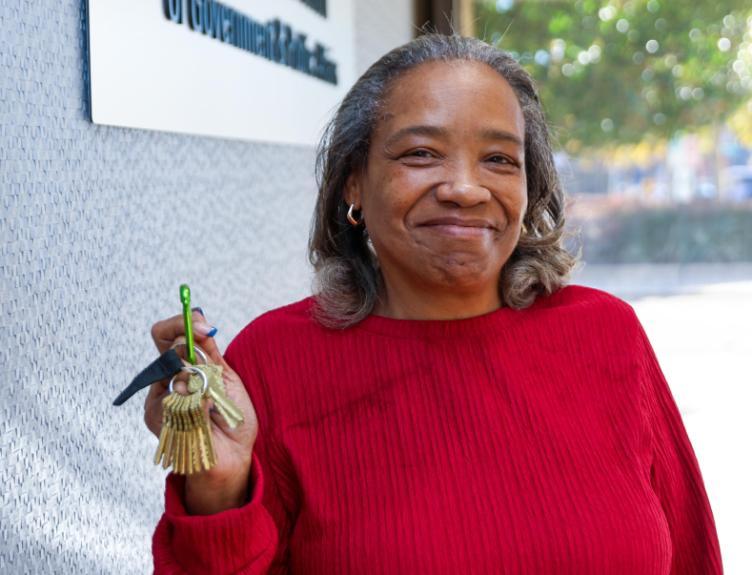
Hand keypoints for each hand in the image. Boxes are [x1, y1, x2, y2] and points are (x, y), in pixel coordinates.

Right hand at [144, 310, 258, 513]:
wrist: (232, 455)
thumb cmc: (231, 419)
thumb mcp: (225, 378)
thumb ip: (210, 354)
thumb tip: (201, 324)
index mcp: (184, 367)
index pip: (169, 335)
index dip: (183, 324)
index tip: (204, 326)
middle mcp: (167, 380)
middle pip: (165, 346)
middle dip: (189, 343)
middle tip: (208, 349)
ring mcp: (159, 398)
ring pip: (173, 370)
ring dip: (200, 380)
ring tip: (213, 401)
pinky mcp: (156, 416)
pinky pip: (175, 396)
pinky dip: (197, 402)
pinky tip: (205, 415)